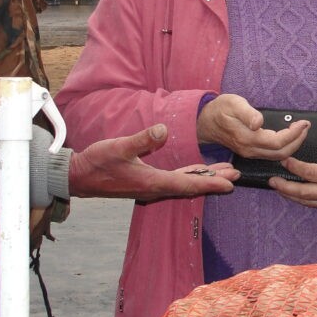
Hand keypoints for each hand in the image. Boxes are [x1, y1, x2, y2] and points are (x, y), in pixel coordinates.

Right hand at [69, 124, 236, 200]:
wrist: (79, 177)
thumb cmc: (98, 162)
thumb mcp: (119, 147)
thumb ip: (142, 139)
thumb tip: (163, 129)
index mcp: (153, 181)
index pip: (189, 183)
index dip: (211, 183)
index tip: (230, 184)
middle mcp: (155, 187)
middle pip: (191, 185)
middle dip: (214, 181)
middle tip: (237, 176)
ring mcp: (151, 186)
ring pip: (184, 183)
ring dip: (204, 178)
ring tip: (225, 173)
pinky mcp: (147, 182)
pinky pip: (174, 180)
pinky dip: (190, 175)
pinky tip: (198, 170)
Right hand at [196, 94, 308, 158]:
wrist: (204, 122)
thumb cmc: (219, 109)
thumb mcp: (232, 103)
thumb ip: (247, 113)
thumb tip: (259, 122)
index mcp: (247, 138)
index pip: (277, 142)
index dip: (294, 134)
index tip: (303, 122)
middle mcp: (250, 149)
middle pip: (281, 153)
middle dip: (297, 140)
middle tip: (305, 126)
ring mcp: (250, 153)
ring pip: (277, 156)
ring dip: (292, 145)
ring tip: (300, 130)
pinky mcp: (250, 152)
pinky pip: (271, 155)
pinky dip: (284, 147)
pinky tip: (289, 137)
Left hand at [272, 145, 316, 209]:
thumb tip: (305, 156)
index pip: (310, 173)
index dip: (293, 167)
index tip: (282, 160)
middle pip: (304, 193)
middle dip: (285, 187)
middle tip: (272, 180)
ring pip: (308, 202)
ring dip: (291, 195)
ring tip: (278, 188)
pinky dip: (304, 199)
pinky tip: (295, 193)